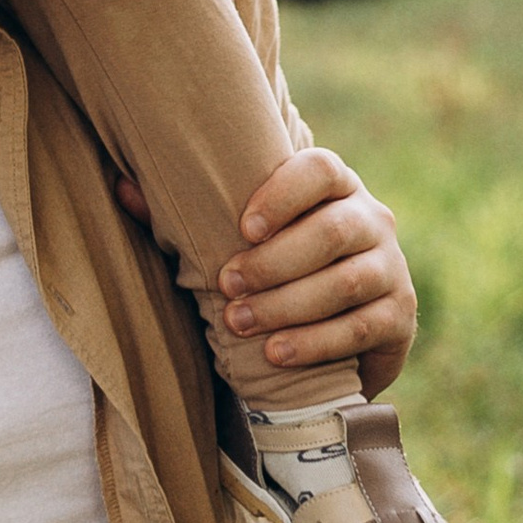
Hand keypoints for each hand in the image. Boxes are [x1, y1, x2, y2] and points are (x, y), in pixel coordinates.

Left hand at [115, 147, 417, 394]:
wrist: (338, 327)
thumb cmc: (271, 264)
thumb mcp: (240, 239)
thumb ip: (185, 212)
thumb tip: (121, 189)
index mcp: (334, 185)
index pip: (321, 168)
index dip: (283, 192)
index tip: (242, 226)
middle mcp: (372, 217)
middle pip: (334, 229)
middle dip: (275, 262)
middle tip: (226, 286)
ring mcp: (392, 266)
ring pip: (347, 280)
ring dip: (290, 304)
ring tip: (241, 324)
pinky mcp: (401, 315)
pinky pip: (364, 327)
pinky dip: (316, 342)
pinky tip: (276, 354)